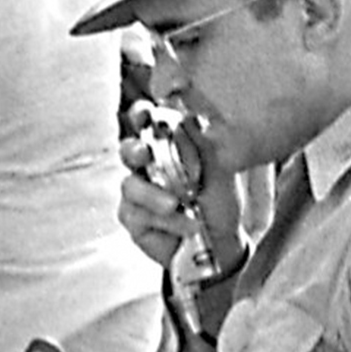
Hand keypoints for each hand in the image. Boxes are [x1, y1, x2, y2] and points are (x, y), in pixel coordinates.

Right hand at [116, 111, 239, 272]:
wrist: (223, 238)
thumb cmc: (218, 200)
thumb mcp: (220, 166)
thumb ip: (204, 141)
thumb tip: (192, 117)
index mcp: (166, 146)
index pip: (146, 123)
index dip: (141, 115)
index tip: (146, 112)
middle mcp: (147, 167)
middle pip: (127, 150)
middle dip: (133, 151)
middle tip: (144, 155)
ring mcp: (137, 194)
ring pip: (129, 186)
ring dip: (153, 195)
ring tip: (178, 205)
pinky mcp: (134, 220)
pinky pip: (137, 215)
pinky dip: (165, 220)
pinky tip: (187, 225)